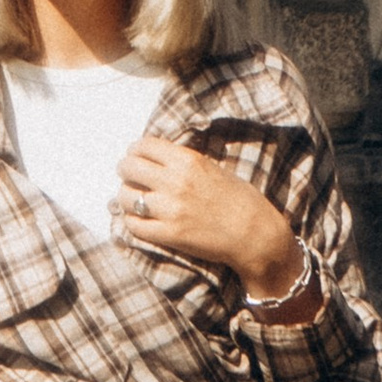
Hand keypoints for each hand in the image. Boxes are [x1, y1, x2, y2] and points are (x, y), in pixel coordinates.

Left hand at [118, 135, 302, 299]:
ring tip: (134, 200)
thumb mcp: (212, 168)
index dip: (135, 151)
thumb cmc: (240, 200)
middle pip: (128, 167)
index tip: (136, 156)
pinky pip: (134, 226)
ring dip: (126, 197)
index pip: (143, 146)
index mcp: (188, 160)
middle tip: (130, 177)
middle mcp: (175, 181)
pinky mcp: (169, 235)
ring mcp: (170, 209)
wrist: (256, 235)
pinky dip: (132, 222)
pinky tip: (140, 220)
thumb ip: (183, 162)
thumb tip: (155, 158)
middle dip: (126, 171)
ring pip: (125, 197)